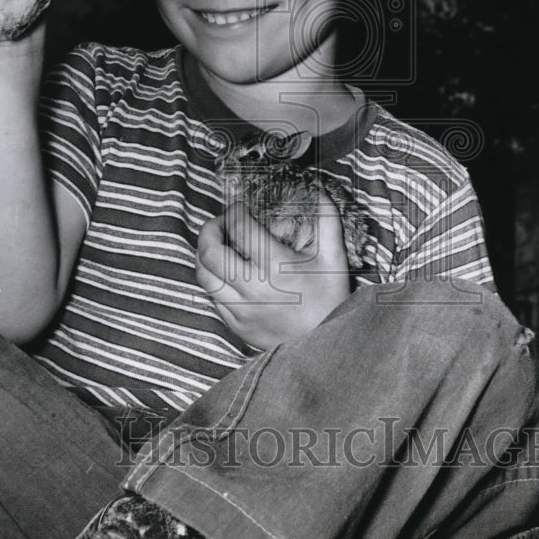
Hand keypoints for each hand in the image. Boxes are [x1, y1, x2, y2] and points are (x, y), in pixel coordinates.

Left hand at [195, 195, 350, 349]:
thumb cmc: (331, 300)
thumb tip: (319, 191)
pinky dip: (213, 280)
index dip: (234, 211)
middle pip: (209, 252)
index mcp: (276, 266)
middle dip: (209, 229)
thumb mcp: (334, 258)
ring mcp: (241, 309)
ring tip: (217, 246)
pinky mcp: (236, 325)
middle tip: (220, 223)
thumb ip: (327, 220)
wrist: (326, 347)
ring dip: (204, 255)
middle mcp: (253, 288)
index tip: (240, 208)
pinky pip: (212, 297)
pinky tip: (225, 272)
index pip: (239, 228)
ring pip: (204, 276)